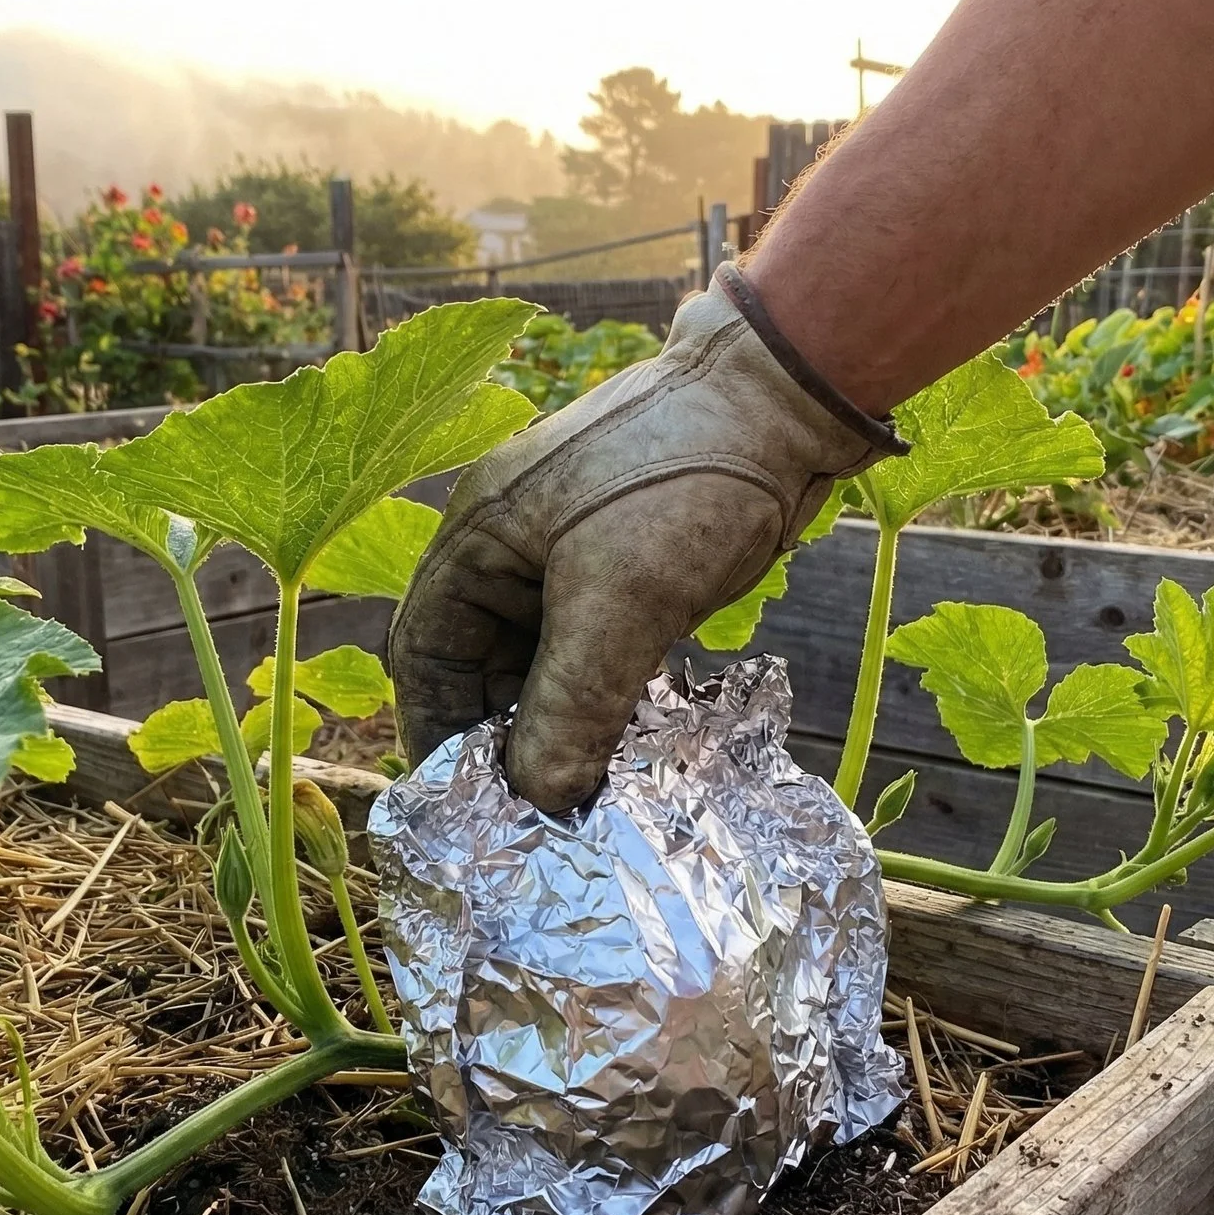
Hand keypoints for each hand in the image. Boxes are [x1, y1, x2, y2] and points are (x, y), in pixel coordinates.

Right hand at [391, 265, 902, 811]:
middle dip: (505, 739)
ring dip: (562, 724)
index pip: (425, 653)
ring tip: (588, 792)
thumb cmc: (688, 478)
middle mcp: (511, 547)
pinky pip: (596, 650)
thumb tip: (541, 795)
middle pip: (482, 666)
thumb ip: (572, 702)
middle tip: (540, 813)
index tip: (469, 806)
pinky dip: (605, 698)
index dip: (439, 732)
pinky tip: (628, 746)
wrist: (788, 401)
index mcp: (478, 535)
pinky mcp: (627, 568)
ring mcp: (570, 557)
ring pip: (544, 664)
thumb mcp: (623, 600)